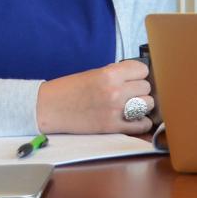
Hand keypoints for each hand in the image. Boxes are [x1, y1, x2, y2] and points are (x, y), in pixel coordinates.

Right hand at [36, 58, 155, 134]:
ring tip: (130, 105)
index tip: (133, 78)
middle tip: (129, 93)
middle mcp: (115, 91)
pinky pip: (142, 125)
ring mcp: (115, 110)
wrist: (48, 108)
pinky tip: (133, 120)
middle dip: (139, 90)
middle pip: (146, 88)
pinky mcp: (113, 127)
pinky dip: (141, 123)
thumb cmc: (69, 90)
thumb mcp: (94, 74)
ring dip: (141, 105)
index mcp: (109, 74)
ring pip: (148, 104)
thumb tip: (137, 77)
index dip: (138, 74)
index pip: (142, 70)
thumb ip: (117, 75)